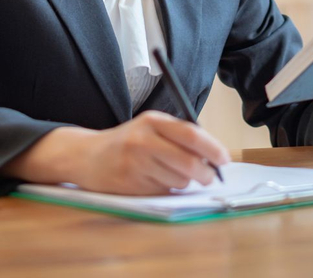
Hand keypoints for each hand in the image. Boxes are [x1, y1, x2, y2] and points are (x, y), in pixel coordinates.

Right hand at [77, 110, 229, 193]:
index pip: (191, 134)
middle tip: (209, 176)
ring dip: (184, 182)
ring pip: (179, 180)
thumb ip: (178, 136)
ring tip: (170, 173)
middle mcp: (144, 140)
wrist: (88, 156)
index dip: (212, 148)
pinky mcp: (131, 185)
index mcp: (153, 121)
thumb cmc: (128, 141)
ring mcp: (137, 164)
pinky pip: (164, 191)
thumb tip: (213, 155)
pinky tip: (155, 179)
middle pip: (188, 162)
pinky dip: (168, 189)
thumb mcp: (150, 127)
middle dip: (205, 173)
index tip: (224, 159)